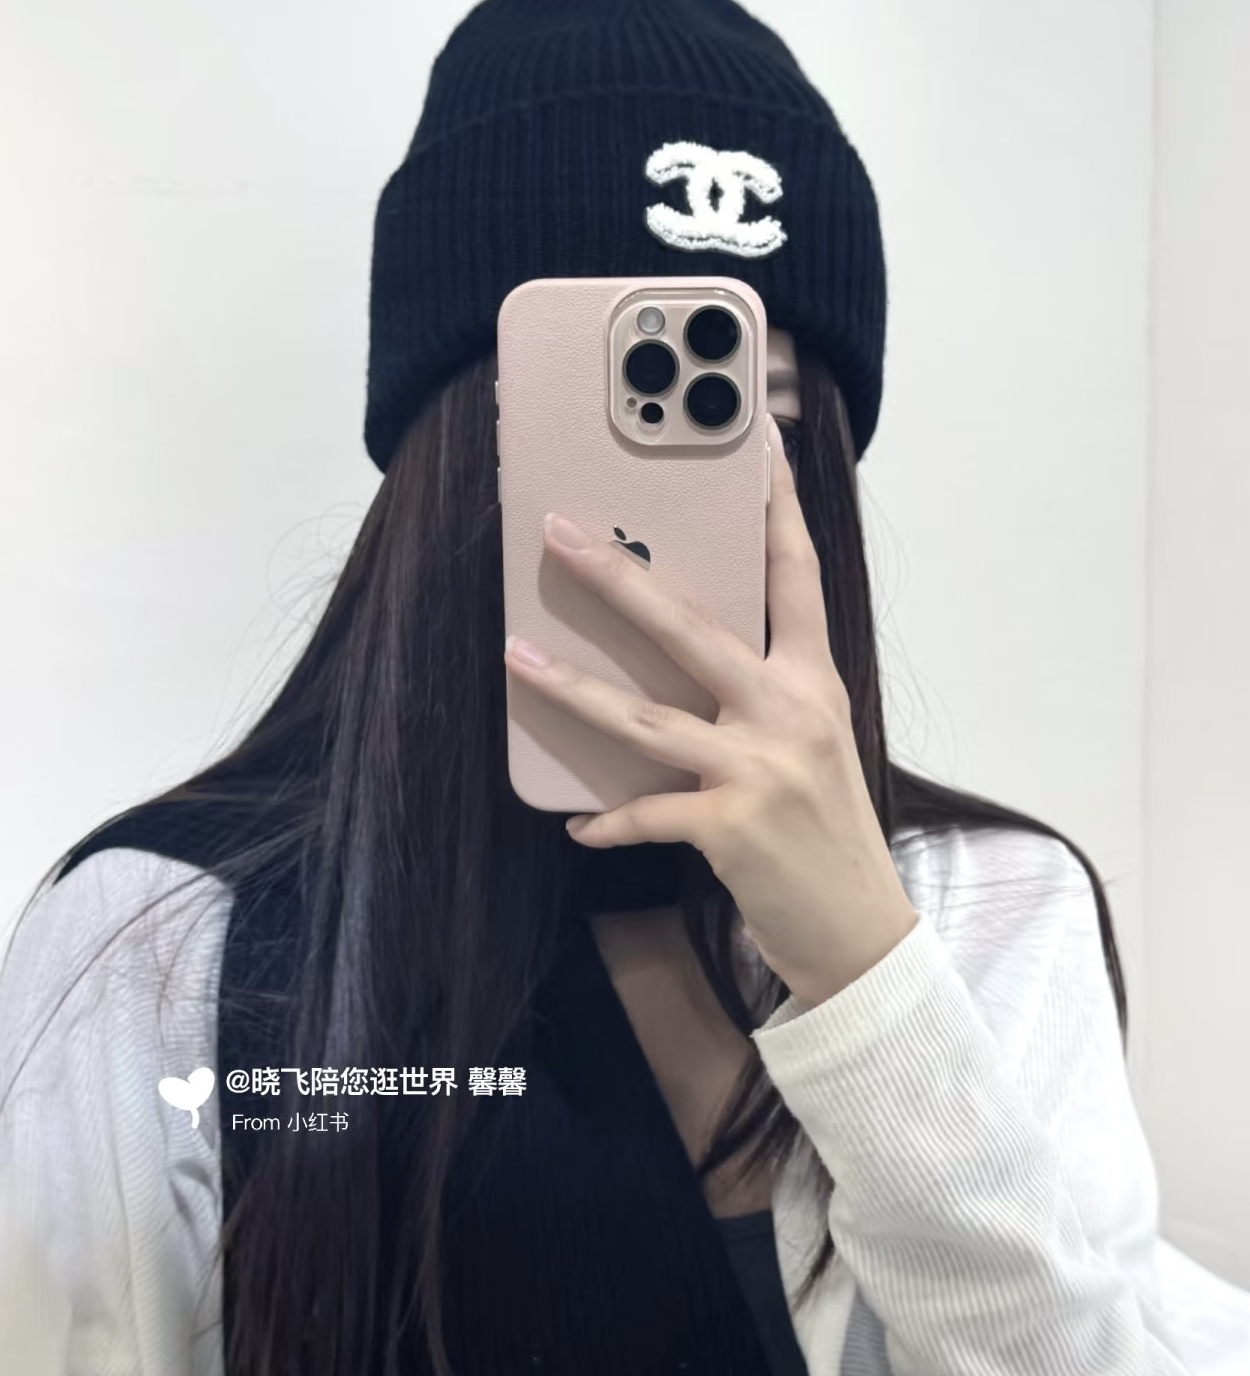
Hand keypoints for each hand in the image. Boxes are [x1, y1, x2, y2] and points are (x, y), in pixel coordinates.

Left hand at [502, 415, 917, 1010]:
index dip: (776, 507)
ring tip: (514, 657)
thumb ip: (762, 692)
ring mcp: (760, 768)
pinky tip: (576, 823)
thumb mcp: (812, 743)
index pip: (795, 575)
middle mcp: (790, 711)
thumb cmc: (827, 830)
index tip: (758, 444)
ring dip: (571, 688)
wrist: (862, 932)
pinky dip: (607, 819)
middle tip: (559, 531)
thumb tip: (683, 652)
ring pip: (645, 717)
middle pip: (690, 627)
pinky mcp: (731, 826)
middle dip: (617, 575)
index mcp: (814, 681)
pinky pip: (647, 812)